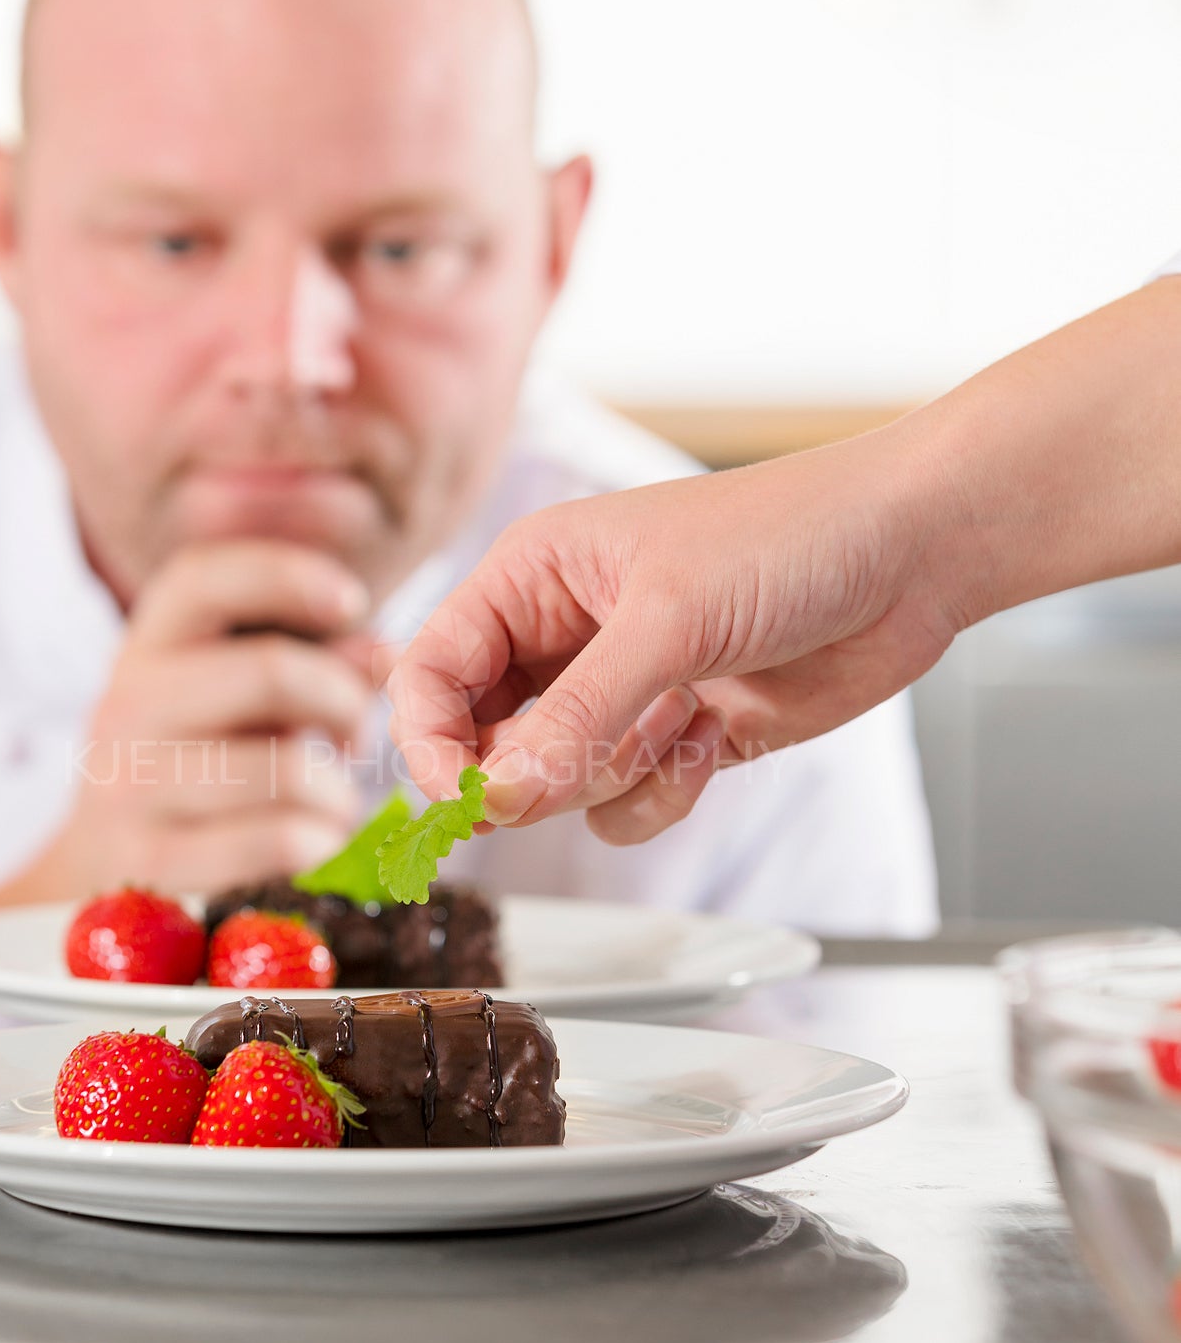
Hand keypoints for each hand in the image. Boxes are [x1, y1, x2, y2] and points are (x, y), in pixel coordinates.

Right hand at [0, 540, 373, 903]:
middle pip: (272, 672)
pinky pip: (279, 840)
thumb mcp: (246, 691)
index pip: (202, 577)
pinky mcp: (149, 861)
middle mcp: (126, 703)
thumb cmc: (202, 753)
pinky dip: (322, 840)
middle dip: (344, 703)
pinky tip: (316, 840)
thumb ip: (320, 659)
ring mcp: (128, 784)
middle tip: (355, 736)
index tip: (353, 601)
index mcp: (150, 642)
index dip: (288, 575)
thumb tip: (388, 659)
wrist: (107, 855)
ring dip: (340, 791)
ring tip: (335, 803)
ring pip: (288, 770)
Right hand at [388, 428, 956, 842]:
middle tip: (594, 754)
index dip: (431, 744)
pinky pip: (625, 803)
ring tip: (682, 718)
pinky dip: (665, 790)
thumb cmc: (790, 538)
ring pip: (554, 786)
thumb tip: (498, 799)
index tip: (465, 801)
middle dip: (537, 769)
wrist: (914, 552)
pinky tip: (717, 733)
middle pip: (484, 745)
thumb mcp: (668, 622)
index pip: (429, 674)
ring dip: (614, 775)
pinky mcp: (676, 737)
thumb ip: (574, 718)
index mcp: (531, 578)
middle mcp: (562, 636)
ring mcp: (620, 691)